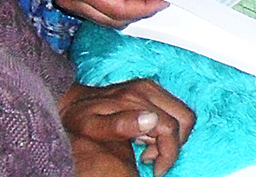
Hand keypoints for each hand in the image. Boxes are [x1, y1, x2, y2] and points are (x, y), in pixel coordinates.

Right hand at [0, 0, 167, 26]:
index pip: (121, 10)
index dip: (146, 8)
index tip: (165, 0)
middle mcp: (72, 1)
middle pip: (113, 21)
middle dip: (139, 12)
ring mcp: (68, 2)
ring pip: (105, 19)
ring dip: (127, 10)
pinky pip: (97, 11)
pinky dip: (114, 5)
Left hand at [61, 80, 194, 176]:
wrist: (71, 101)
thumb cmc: (79, 118)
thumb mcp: (93, 126)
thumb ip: (120, 124)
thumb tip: (151, 121)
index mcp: (137, 97)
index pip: (170, 126)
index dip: (169, 153)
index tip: (155, 169)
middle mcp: (148, 89)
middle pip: (185, 118)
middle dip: (174, 145)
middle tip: (151, 159)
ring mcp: (151, 88)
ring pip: (182, 115)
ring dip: (171, 138)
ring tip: (146, 151)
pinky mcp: (150, 90)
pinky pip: (173, 111)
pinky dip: (166, 130)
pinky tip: (145, 139)